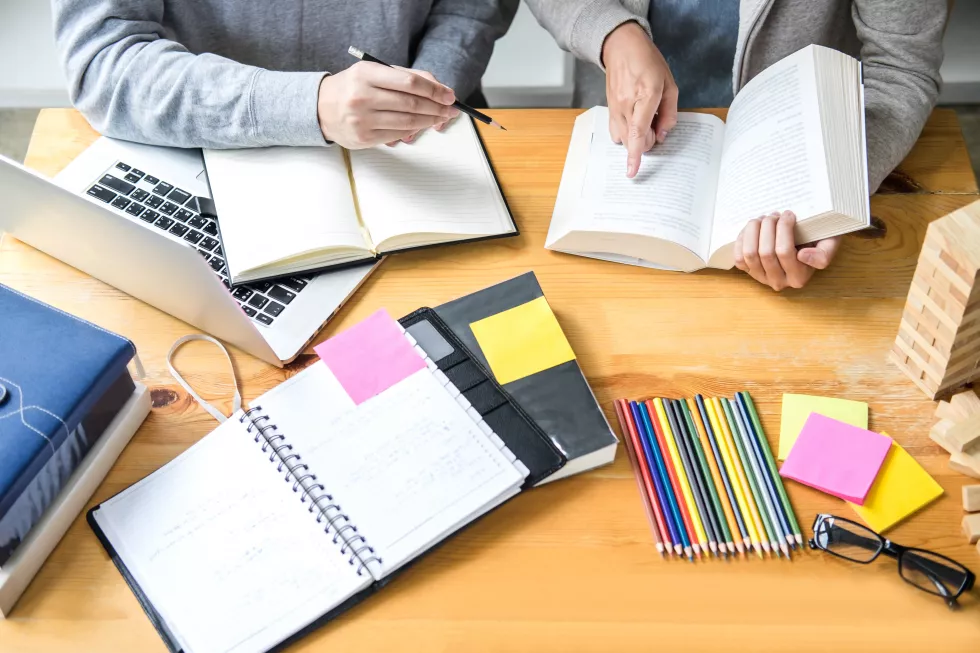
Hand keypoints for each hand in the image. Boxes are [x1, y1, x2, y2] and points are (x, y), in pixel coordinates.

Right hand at [317, 62, 458, 148]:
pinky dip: (414, 130)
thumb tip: (438, 88)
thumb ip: (406, 76)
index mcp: (366, 74)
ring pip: (407, 122)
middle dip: (437, 107)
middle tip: (451, 109)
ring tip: (441, 117)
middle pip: (412, 104)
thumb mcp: (374, 72)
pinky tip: (422, 125)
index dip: (434, 90)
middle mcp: (362, 97)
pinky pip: (397, 134)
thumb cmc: (353, 88)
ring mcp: (362, 120)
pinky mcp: (364, 138)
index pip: (409, 83)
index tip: (449, 95)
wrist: (321, 108)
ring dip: (430, 120)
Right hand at [601, 21, 677, 178]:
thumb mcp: (670, 84)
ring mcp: (615, 108)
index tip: (632, 172)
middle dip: (647, 140)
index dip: (636, 155)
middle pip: (633, 140)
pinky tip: (633, 122)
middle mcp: (626, 104)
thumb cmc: (648, 63)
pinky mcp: (609, 110)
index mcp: (646, 95)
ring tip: (644, 120)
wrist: (622, 48)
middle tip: (656, 123)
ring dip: (636, 138)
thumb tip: (662, 135)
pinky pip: (615, 132)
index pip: (639, 132)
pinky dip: (626, 134)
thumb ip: (670, 112)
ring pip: (623, 139)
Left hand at [733, 211, 840, 290]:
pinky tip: (753, 229)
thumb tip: (802, 256)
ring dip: (753, 230)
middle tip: (775, 213)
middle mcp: (779, 282)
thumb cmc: (819, 239)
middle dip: (768, 226)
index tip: (790, 213)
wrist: (807, 241)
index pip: (785, 252)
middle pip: (765, 252)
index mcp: (799, 277)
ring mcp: (761, 278)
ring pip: (749, 253)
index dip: (783, 228)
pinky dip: (742, 239)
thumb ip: (823, 254)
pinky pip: (738, 257)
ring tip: (764, 218)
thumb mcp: (830, 244)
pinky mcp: (748, 271)